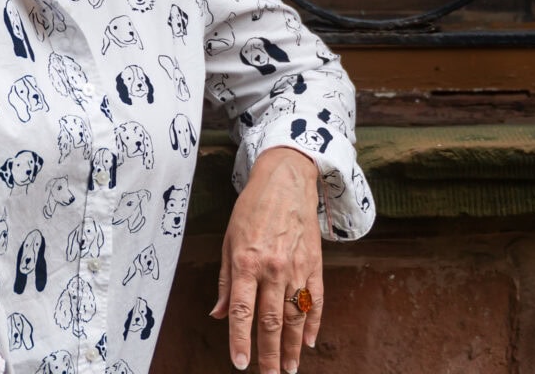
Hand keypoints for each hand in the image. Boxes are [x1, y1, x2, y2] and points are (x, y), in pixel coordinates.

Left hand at [211, 147, 322, 373]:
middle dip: (269, 355)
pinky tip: (308, 342)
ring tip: (289, 369)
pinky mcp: (314, 264)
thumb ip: (225, 280)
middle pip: (271, 321)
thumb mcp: (229, 239)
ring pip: (295, 317)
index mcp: (246, 262)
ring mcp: (296, 267)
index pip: (242, 311)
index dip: (239, 340)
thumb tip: (218, 314)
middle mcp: (272, 268)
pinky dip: (313, 323)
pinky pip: (315, 300)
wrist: (285, 180)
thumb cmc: (251, 208)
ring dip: (293, 347)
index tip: (239, 364)